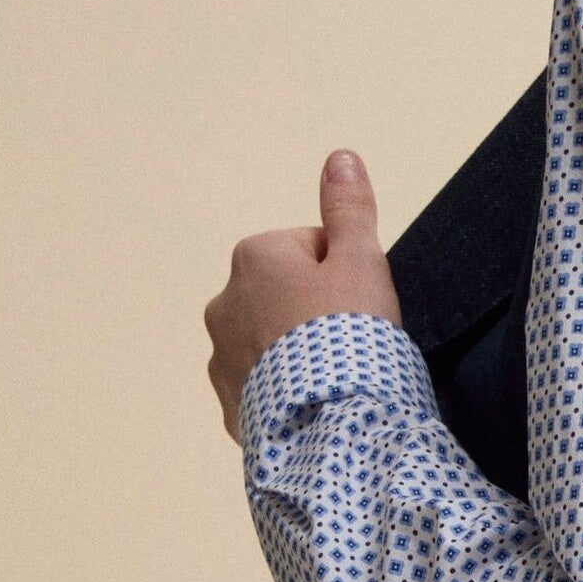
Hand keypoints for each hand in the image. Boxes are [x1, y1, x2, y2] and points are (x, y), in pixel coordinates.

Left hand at [206, 150, 403, 439]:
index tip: (360, 305)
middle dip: (313, 312)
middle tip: (350, 341)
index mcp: (254, 257)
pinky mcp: (229, 406)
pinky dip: (285, 394)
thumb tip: (339, 157)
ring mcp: (221, 358)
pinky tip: (315, 406)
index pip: (310, 250)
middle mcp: (223, 302)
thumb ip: (348, 208)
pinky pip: (263, 388)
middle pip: (285, 296)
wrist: (331, 424)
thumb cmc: (350, 334)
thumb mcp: (361, 261)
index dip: (345, 274)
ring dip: (296, 354)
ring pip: (270, 343)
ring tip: (332, 378)